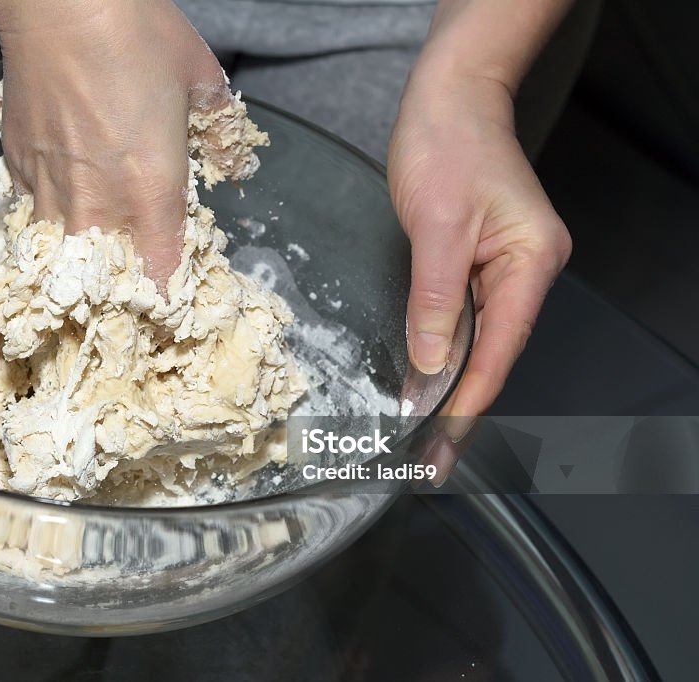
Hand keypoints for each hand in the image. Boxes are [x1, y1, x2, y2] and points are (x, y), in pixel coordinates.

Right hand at [0, 0, 229, 287]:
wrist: (59, 2)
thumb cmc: (136, 34)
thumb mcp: (202, 79)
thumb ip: (221, 131)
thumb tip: (231, 158)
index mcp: (151, 193)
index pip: (161, 278)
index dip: (168, 300)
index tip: (174, 304)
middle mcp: (98, 204)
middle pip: (107, 284)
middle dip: (124, 292)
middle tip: (135, 286)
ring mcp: (51, 190)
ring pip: (65, 258)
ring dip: (84, 264)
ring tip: (97, 260)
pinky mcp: (17, 168)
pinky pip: (36, 218)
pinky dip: (53, 223)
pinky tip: (66, 209)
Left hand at [388, 71, 571, 452]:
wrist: (449, 100)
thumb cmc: (450, 144)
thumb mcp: (439, 222)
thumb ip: (435, 296)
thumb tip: (431, 363)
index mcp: (531, 263)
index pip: (500, 348)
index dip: (469, 400)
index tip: (442, 440)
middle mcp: (524, 273)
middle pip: (492, 355)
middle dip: (459, 409)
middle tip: (429, 461)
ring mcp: (502, 270)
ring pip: (475, 344)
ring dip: (449, 389)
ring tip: (422, 438)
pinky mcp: (476, 265)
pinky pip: (461, 321)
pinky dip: (442, 356)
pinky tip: (426, 386)